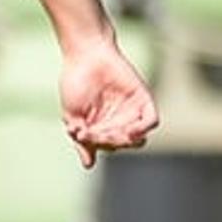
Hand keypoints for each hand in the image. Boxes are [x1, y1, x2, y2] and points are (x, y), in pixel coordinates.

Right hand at [58, 37, 158, 167]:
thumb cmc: (75, 83)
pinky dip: (142, 130)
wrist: (87, 56)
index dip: (94, 145)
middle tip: (97, 132)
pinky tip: (130, 130)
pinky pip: (150, 122)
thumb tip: (88, 165)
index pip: (104, 146)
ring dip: (125, 140)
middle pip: (121, 144)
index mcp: (101, 126)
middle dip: (110, 142)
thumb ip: (81, 141)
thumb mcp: (72, 116)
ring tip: (112, 132)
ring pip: (137, 138)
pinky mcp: (144, 100)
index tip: (81, 134)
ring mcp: (132, 111)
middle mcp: (118, 121)